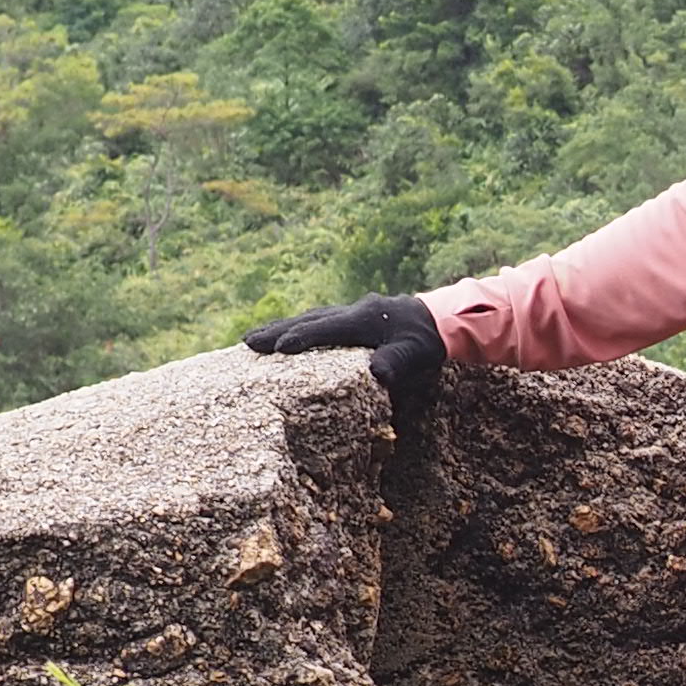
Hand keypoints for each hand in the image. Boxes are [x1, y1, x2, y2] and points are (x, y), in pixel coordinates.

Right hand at [241, 292, 447, 411]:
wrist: (439, 319)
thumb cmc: (426, 341)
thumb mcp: (417, 354)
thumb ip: (397, 362)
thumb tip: (378, 374)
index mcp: (366, 319)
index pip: (327, 329)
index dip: (302, 338)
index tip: (276, 349)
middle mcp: (353, 311)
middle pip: (309, 320)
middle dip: (277, 331)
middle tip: (247, 343)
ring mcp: (350, 312)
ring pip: (309, 318)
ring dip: (281, 327)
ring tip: (252, 340)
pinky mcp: (350, 317)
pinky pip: (317, 321)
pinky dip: (297, 327)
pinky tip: (281, 337)